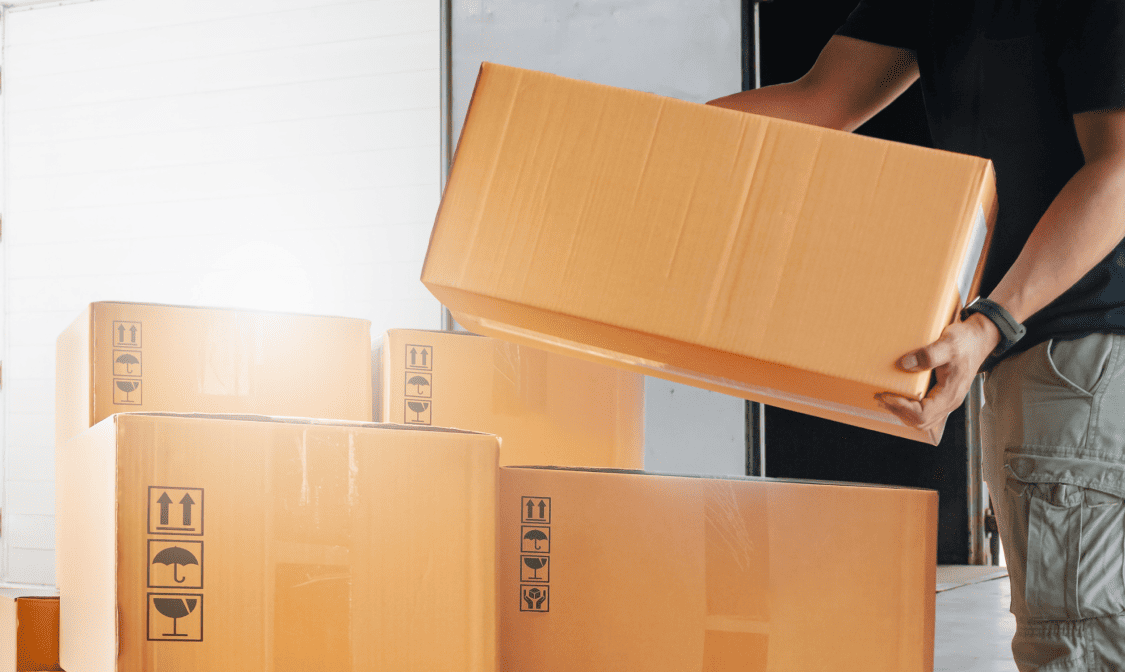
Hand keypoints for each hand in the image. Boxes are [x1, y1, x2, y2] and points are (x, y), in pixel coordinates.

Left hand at [875, 313, 1000, 432]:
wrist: (980, 339)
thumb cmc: (966, 341)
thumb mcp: (947, 344)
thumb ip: (928, 355)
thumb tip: (905, 365)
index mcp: (950, 394)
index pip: (923, 414)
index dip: (902, 407)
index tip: (887, 395)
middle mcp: (950, 402)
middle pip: (921, 422)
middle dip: (898, 411)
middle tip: (880, 397)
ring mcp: (948, 400)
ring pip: (923, 420)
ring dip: (902, 413)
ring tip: (885, 400)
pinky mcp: (944, 396)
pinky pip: (926, 412)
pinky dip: (910, 410)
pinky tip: (898, 399)